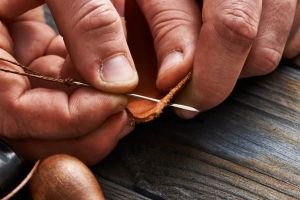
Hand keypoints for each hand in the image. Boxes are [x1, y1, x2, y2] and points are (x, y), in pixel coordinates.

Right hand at [0, 1, 135, 164]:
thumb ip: (88, 22)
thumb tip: (119, 78)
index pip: (19, 114)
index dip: (71, 118)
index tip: (115, 103)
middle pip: (38, 128)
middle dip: (87, 128)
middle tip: (125, 113)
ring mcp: (16, 70)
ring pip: (53, 113)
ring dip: (94, 112)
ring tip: (126, 101)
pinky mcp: (34, 57)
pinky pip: (63, 84)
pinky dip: (90, 86)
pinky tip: (112, 77)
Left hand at [130, 0, 299, 117]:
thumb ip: (167, 25)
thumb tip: (173, 77)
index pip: (232, 29)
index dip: (209, 79)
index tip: (185, 103)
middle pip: (261, 50)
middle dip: (224, 76)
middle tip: (194, 77)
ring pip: (280, 47)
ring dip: (243, 62)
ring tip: (215, 49)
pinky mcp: (297, 0)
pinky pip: (293, 36)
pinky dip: (264, 46)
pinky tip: (241, 38)